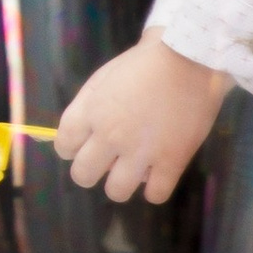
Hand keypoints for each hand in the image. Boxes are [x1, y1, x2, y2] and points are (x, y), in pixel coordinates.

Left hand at [54, 36, 227, 204]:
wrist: (188, 57)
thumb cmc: (144, 61)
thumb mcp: (103, 77)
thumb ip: (87, 106)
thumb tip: (82, 134)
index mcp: (91, 113)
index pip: (64, 147)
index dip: (73, 148)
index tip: (85, 144)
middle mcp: (110, 137)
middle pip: (83, 175)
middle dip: (91, 170)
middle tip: (108, 161)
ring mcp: (141, 152)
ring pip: (116, 191)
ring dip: (122, 183)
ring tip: (134, 170)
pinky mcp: (171, 161)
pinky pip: (155, 195)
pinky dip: (155, 188)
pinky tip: (159, 175)